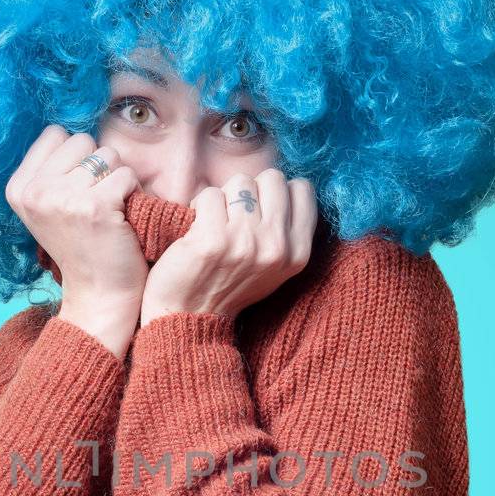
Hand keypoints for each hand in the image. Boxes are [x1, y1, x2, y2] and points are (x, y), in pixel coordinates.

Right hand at [5, 124, 146, 356]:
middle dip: (96, 165)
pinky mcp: (95, 206)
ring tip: (107, 211)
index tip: (75, 191)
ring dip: (116, 179)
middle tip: (93, 203)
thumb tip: (67, 127)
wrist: (99, 292)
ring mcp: (63, 198)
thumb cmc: (82, 244)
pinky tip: (120, 219)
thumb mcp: (48, 206)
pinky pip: (126, 174)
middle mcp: (35, 192)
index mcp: (18, 188)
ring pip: (107, 155)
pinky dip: (132, 193)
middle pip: (81, 139)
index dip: (75, 157)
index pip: (55, 134)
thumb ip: (50, 168)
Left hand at [139, 169, 316, 326]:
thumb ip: (287, 230)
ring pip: (240, 182)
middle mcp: (277, 247)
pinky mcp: (213, 240)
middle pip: (272, 178)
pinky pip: (210, 195)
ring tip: (216, 223)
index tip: (260, 210)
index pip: (303, 190)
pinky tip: (198, 228)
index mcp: (298, 253)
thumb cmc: (231, 286)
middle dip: (250, 190)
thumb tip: (287, 187)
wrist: (191, 317)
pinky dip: (200, 206)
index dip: (277, 192)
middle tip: (235, 215)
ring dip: (224, 197)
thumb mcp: (275, 268)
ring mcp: (246, 242)